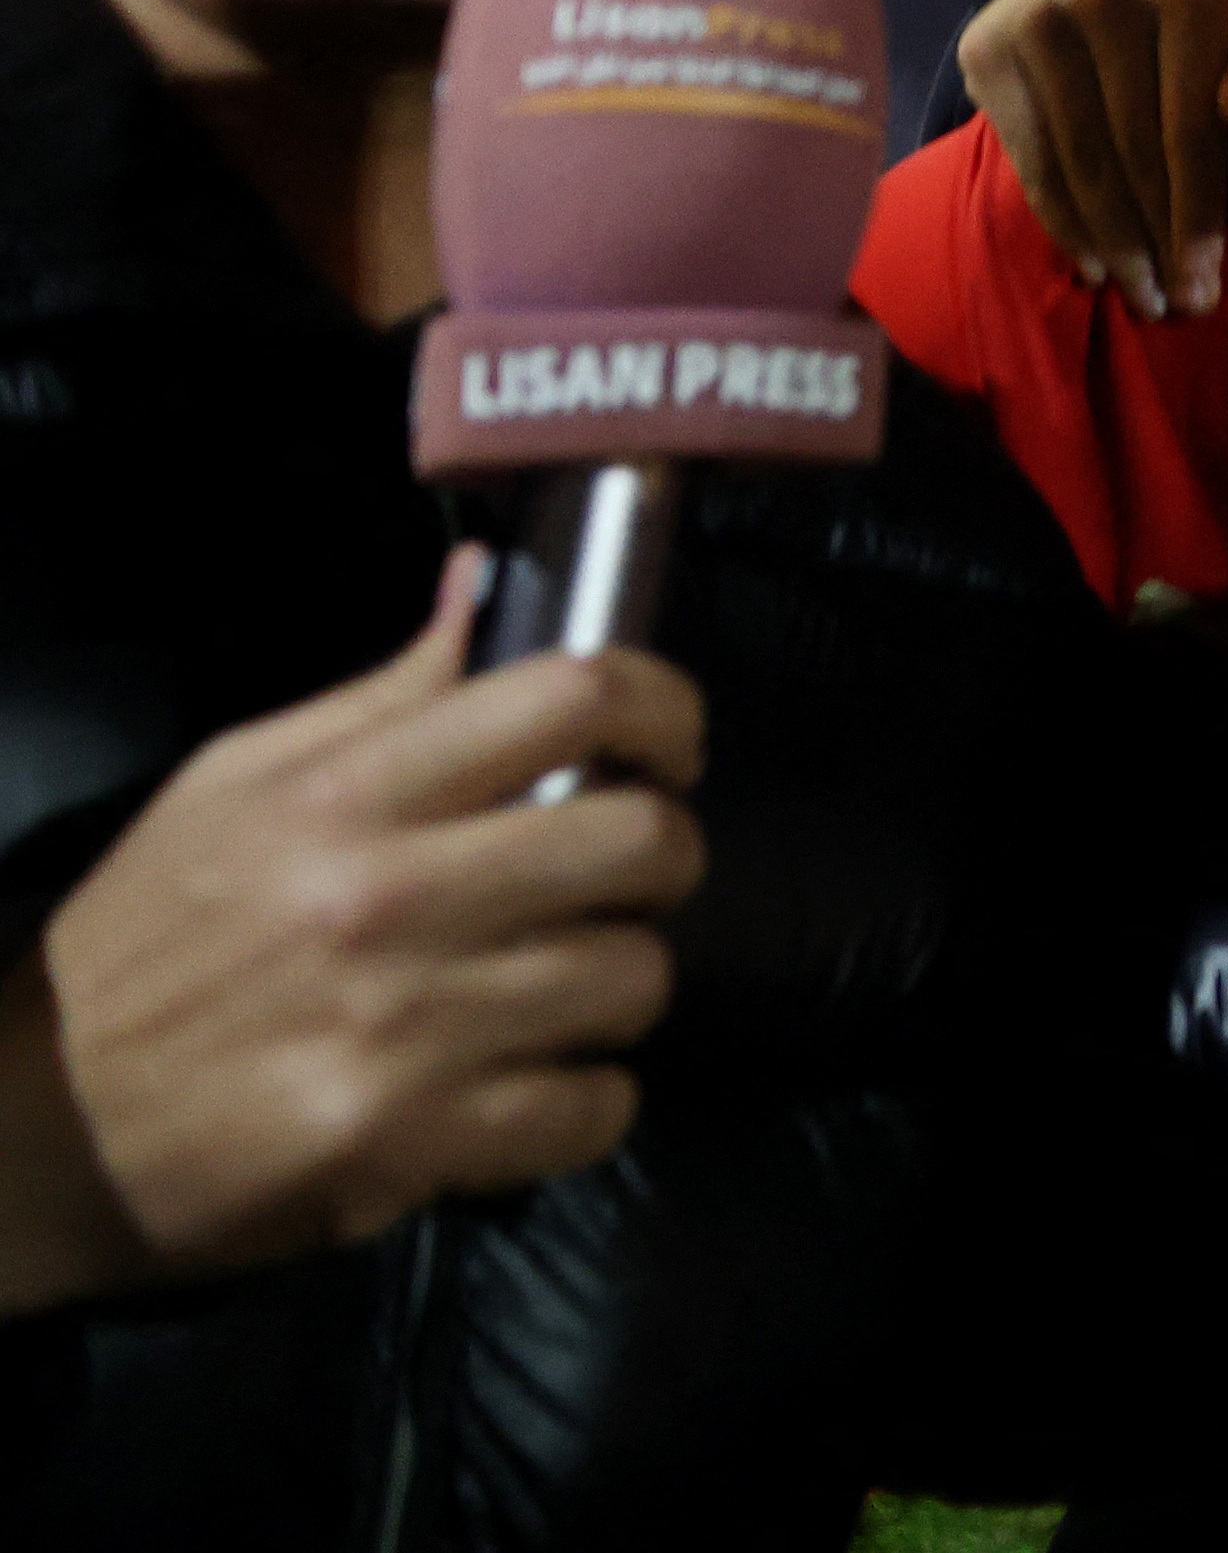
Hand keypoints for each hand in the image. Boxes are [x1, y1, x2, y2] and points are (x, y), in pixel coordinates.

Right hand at [7, 553, 705, 1306]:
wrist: (39, 1128)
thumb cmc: (146, 940)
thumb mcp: (232, 786)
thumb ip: (380, 695)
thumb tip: (479, 580)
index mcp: (344, 796)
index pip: (573, 696)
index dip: (663, 706)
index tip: (668, 744)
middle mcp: (385, 902)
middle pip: (642, 841)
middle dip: (663, 851)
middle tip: (620, 873)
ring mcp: (405, 1030)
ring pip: (634, 977)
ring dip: (619, 979)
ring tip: (560, 979)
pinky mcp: (411, 1145)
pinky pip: (595, 1106)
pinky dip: (585, 1097)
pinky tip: (529, 1079)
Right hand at [955, 0, 1227, 319]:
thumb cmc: (1196, 20)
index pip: (1190, 131)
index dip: (1196, 219)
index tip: (1203, 288)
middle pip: (1132, 154)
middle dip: (1155, 244)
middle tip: (1169, 307)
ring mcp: (1039, 18)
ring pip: (1079, 164)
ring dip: (1110, 244)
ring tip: (1136, 295)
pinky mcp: (989, 47)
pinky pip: (1031, 158)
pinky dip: (1061, 220)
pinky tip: (1090, 261)